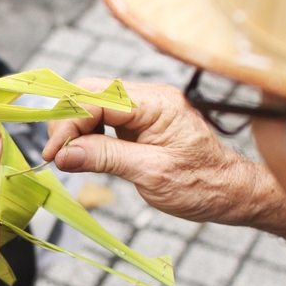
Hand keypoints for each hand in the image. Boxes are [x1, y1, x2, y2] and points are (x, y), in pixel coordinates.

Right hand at [44, 79, 267, 226]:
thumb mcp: (151, 175)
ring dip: (75, 128)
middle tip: (56, 155)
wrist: (232, 192)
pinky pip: (105, 118)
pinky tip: (83, 154)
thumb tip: (64, 155)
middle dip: (67, 121)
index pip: (97, 99)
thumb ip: (106, 159)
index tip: (53, 154)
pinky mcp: (142, 121)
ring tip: (67, 157)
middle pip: (91, 93)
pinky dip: (88, 134)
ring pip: (94, 104)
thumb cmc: (202, 185)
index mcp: (157, 104)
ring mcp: (146, 107)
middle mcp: (151, 97)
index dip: (68, 124)